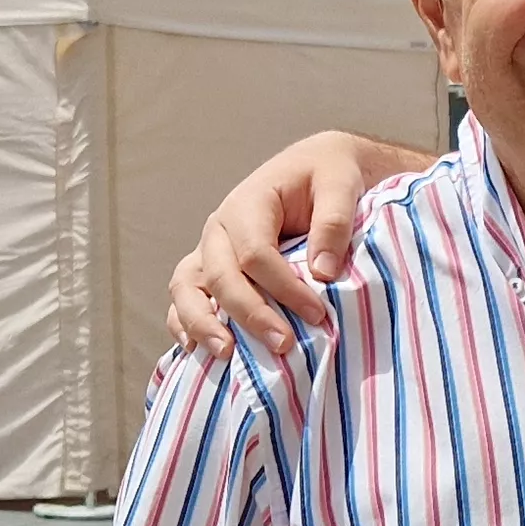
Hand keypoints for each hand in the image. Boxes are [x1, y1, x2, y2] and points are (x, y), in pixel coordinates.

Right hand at [165, 132, 427, 354]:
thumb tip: (323, 272)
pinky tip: (196, 351)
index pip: (255, 252)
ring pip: (187, 289)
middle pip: (221, 276)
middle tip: (283, 346)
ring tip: (226, 355)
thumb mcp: (340, 184)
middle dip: (250, 314)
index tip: (317, 313)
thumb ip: (334, 222)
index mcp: (249, 202)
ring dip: (202, 324)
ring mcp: (209, 252)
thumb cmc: (328, 176)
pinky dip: (184, 324)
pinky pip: (184, 299)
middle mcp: (220, 229)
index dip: (283, 287)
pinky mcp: (209, 271)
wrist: (315, 170)